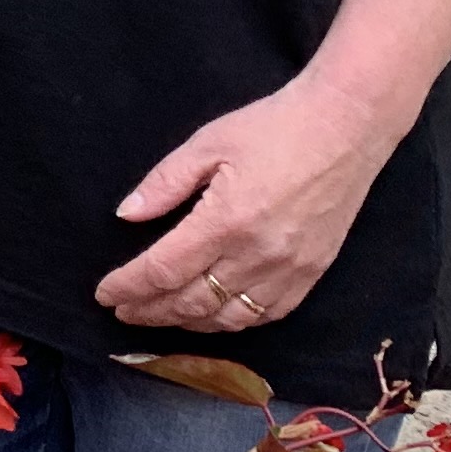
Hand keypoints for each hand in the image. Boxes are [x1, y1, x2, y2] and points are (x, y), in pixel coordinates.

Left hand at [94, 74, 404, 335]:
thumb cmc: (273, 127)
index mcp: (225, 221)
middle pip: (191, 302)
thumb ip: (164, 183)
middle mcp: (257, 255)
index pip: (164, 270)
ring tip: (160, 315)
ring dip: (188, 324)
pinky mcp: (312, 274)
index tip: (105, 294)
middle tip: (123, 311)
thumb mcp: (208, 143)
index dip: (129, 287)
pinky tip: (212, 316)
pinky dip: (233, 322)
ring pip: (228, 318)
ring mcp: (289, 270)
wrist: (345, 127)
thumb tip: (126, 215)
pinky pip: (267, 315)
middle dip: (150, 311)